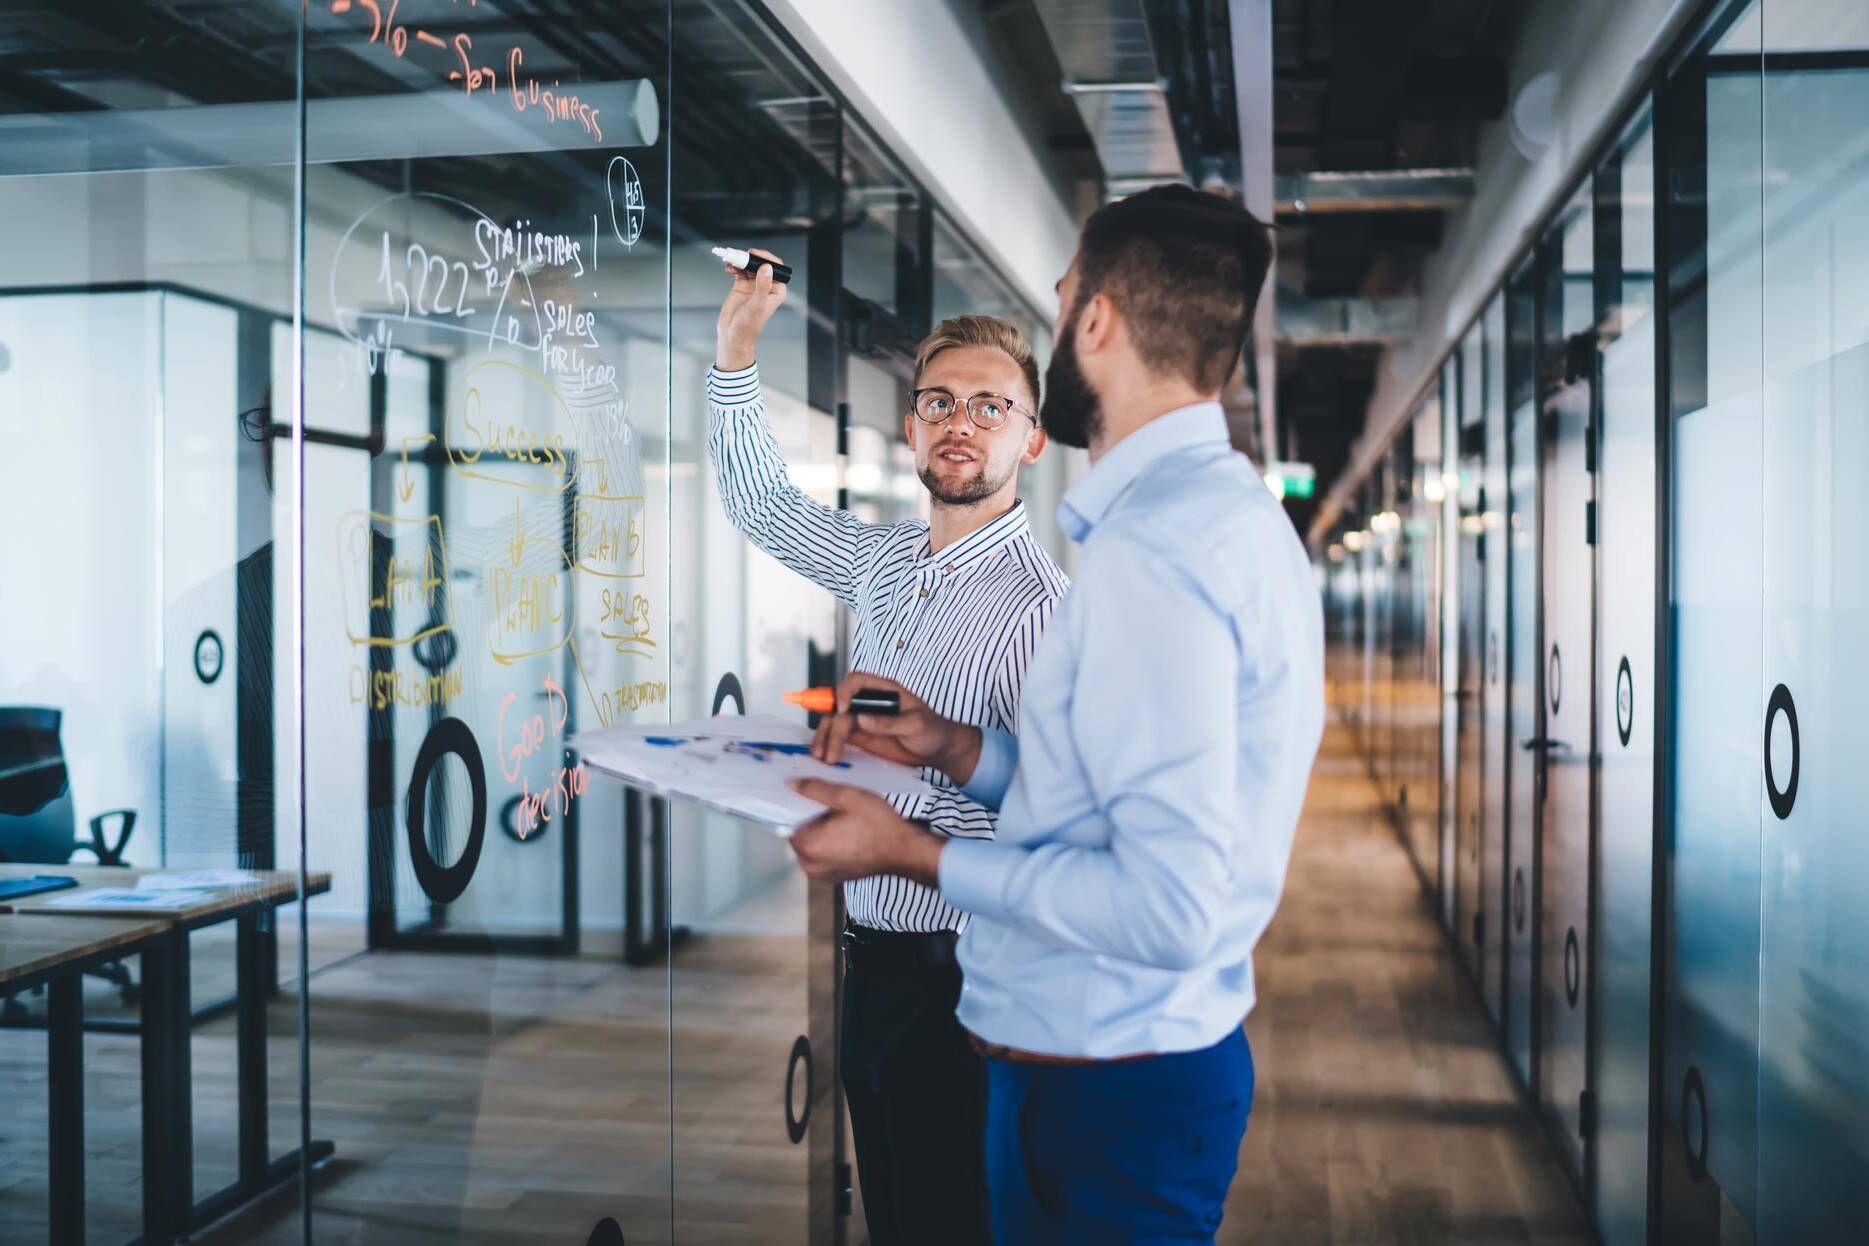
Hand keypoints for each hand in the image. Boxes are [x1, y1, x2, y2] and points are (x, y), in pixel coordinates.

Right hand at [715, 247, 787, 369]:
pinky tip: (729, 268)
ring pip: (749, 265)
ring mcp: (753, 286)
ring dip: (741, 261)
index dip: (766, 258)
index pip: (776, 268)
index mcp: (776, 291)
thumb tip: (767, 268)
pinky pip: (740, 270)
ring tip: (732, 260)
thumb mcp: (757, 304)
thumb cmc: (748, 325)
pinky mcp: (742, 286)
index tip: (754, 254)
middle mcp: (766, 286)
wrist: (732, 334)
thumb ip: (763, 286)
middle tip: (741, 255)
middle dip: (751, 257)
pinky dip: (734, 266)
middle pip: (761, 264)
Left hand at [787, 779, 944, 885]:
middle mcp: (810, 865)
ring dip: (822, 831)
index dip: (799, 806)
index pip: (788, 822)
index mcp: (808, 846)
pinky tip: (849, 831)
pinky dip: (831, 843)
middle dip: (812, 819)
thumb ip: (815, 789)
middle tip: (834, 806)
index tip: (812, 798)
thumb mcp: (847, 797)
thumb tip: (792, 785)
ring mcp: (822, 874)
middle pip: (799, 833)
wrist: (904, 851)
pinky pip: (824, 855)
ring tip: (844, 818)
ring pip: (812, 844)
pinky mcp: (834, 876)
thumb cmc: (878, 825)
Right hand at [808, 671, 981, 783]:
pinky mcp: (860, 736)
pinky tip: (825, 756)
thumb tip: (862, 719)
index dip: (845, 691)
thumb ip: (890, 723)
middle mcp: (869, 702)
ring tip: (824, 757)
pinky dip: (829, 745)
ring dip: (825, 737)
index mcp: (885, 691)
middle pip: (839, 704)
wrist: (938, 750)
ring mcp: (863, 719)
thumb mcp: (917, 725)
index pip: (857, 681)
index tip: (842, 709)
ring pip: (834, 722)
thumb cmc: (933, 731)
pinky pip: (839, 737)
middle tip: (829, 749)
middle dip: (830, 725)